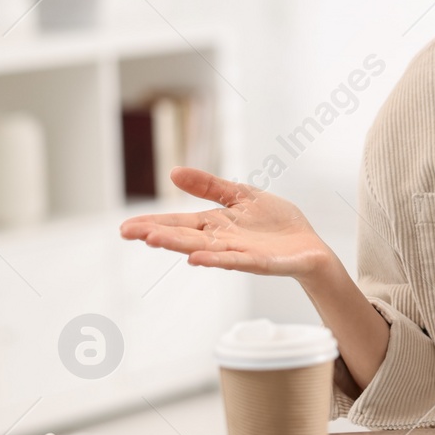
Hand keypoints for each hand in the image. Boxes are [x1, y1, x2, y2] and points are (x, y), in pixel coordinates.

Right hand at [118, 167, 332, 280]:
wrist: (309, 245)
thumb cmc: (275, 223)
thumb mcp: (242, 195)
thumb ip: (210, 186)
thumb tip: (173, 172)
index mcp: (215, 224)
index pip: (178, 222)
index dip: (153, 224)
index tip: (125, 227)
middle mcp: (221, 240)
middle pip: (184, 236)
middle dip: (156, 234)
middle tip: (128, 233)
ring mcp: (238, 252)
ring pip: (203, 248)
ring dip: (178, 245)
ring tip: (152, 240)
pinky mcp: (259, 262)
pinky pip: (235, 260)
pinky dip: (216, 259)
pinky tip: (196, 258)